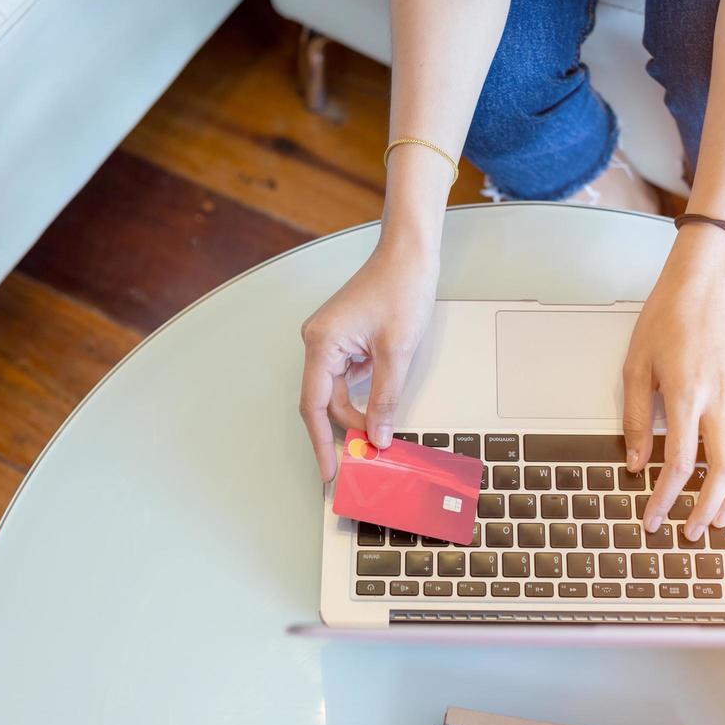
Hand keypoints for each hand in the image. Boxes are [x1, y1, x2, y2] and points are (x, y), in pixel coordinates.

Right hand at [299, 242, 437, 479]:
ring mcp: (330, 340)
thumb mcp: (398, 352)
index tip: (329, 471)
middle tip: (364, 458)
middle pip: (326, 401)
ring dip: (357, 412)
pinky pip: (348, 377)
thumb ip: (386, 399)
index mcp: (322, 343)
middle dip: (345, 429)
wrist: (409, 254)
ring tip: (376, 436)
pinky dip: (362, 395)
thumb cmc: (400, 287)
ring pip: (338, 390)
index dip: (321, 442)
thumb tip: (378, 435)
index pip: (315, 406)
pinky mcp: (344, 338)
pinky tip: (378, 408)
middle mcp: (318, 341)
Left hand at [623, 227, 724, 539]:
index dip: (666, 497)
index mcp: (686, 393)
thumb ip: (636, 418)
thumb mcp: (635, 366)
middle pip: (722, 469)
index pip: (680, 461)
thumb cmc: (666, 321)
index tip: (653, 518)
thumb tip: (636, 463)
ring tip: (718, 521)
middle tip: (690, 533)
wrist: (704, 288)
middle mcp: (719, 400)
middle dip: (706, 508)